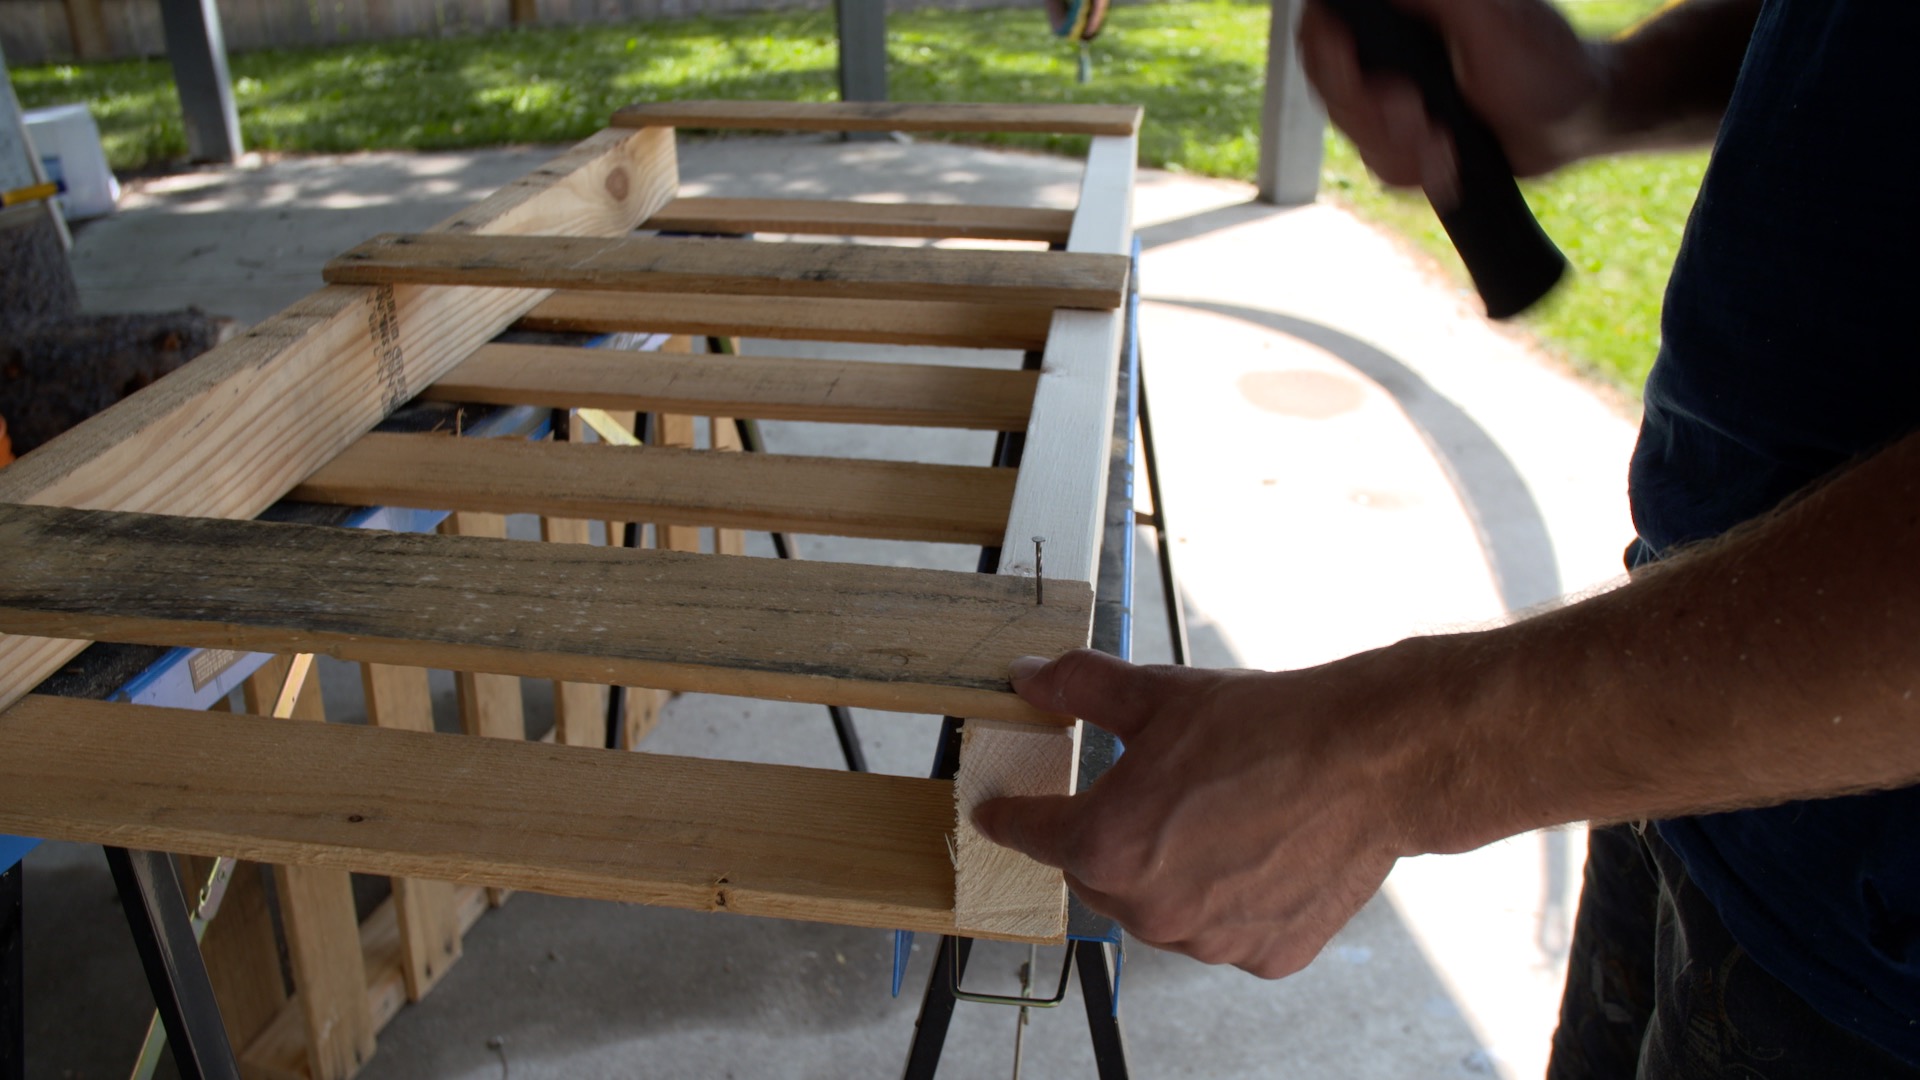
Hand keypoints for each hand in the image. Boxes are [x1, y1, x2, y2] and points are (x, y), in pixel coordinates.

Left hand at [972, 648, 1428, 977]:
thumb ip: (1078, 689)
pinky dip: (1228, 900)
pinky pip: (1222, 931)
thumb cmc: (1266, 728)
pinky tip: (1256, 852)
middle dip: (1106, 839)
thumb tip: (1027, 678)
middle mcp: (1150, 908)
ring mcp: (1208, 941)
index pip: (1031, 833)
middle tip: (1143, 798)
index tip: (997, 813)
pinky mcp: (1263, 955)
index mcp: (1106, 844)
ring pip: (1160, 909)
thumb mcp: (1156, 695)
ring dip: (1168, 874)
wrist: (1369, 760)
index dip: (1012, 815)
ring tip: (1213, 819)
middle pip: (1096, 875)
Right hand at [1299, 0, 1607, 191]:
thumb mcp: (1493, 23)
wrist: (1577, 122)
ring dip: (1400, 148)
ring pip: (1354, 133)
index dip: (1324, 50)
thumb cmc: (1547, 63)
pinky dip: (1415, 172)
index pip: (1323, 27)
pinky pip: (1381, 166)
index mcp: (1401, 15)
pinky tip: (1448, 162)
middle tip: (1415, 111)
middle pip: (1330, 87)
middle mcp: (1389, 55)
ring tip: (1446, 144)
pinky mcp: (1406, 142)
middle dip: (1371, 113)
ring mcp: (1393, 101)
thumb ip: (1439, 3)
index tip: (1352, 65)